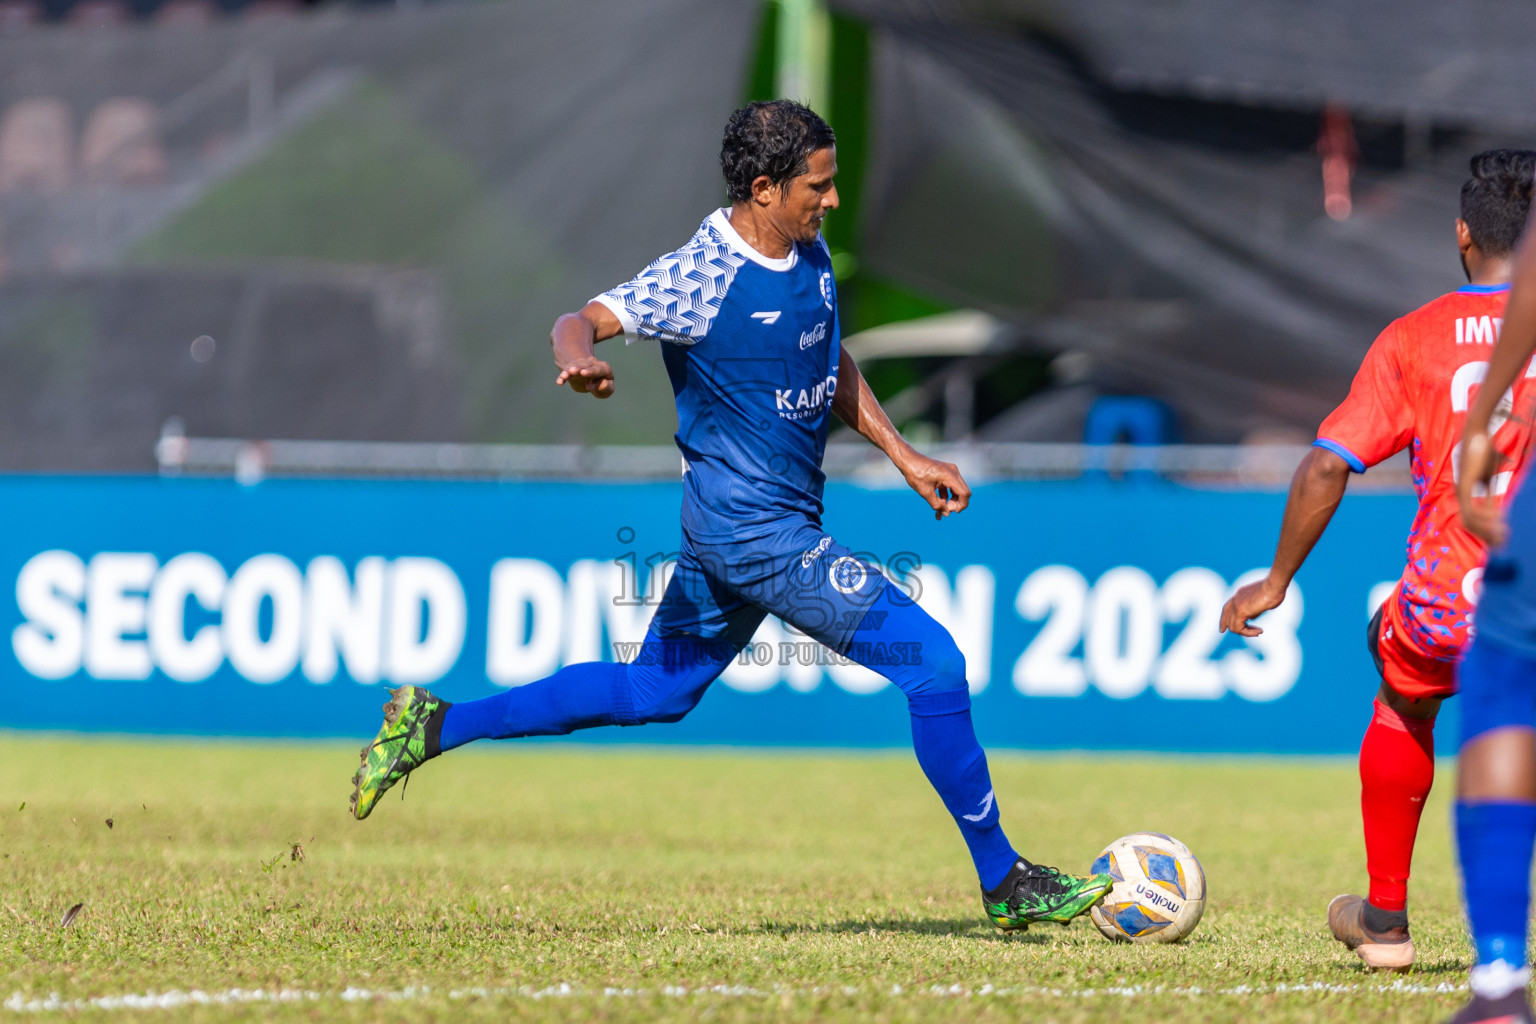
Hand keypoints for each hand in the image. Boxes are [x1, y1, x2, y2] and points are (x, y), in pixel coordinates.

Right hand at [555, 356, 614, 398]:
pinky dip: (562, 378)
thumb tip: (597, 385)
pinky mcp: (571, 371)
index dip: (591, 371)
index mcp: (603, 368)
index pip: (598, 369)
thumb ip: (606, 388)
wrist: (590, 375)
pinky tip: (559, 382)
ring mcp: (580, 366)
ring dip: (568, 371)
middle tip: (573, 371)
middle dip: (579, 368)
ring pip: (574, 367)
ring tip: (564, 376)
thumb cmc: (602, 384)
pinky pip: (566, 373)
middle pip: (585, 365)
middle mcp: (591, 364)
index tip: (583, 373)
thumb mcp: (608, 388)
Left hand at [900, 452, 970, 519]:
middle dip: (956, 504)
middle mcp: (953, 472)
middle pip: (963, 492)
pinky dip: (946, 496)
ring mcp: (950, 471)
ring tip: (940, 511)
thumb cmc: (915, 474)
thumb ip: (937, 504)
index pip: (964, 493)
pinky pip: (951, 487)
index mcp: (949, 475)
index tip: (950, 511)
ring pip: (958, 490)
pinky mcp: (946, 473)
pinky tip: (938, 504)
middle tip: (944, 511)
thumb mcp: (925, 492)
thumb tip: (946, 514)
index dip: (961, 505)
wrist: (908, 460)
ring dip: (951, 501)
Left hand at [1219, 577, 1286, 636]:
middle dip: (1235, 629)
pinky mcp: (1240, 611)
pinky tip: (1259, 631)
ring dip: (1246, 632)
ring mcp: (1236, 605)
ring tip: (1258, 631)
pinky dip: (1248, 633)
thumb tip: (1251, 617)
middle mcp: (1235, 599)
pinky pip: (1239, 628)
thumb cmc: (1273, 591)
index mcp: (1239, 595)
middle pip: (1226, 618)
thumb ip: (1254, 609)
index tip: (1224, 629)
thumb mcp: (1261, 601)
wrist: (1274, 585)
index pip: (1226, 609)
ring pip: (1232, 626)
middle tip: (1252, 633)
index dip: (1224, 620)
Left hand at [1458, 429, 1508, 546]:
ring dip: (1487, 528)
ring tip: (1504, 531)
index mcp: (1465, 494)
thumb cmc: (1484, 453)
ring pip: (1469, 520)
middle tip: (1503, 541)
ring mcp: (1461, 490)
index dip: (1484, 531)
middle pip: (1468, 525)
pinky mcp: (1465, 484)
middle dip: (1485, 535)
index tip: (1500, 537)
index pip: (1470, 520)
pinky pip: (1471, 508)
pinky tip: (1500, 516)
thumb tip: (1496, 510)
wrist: (1477, 435)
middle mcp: (1460, 494)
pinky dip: (1485, 516)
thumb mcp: (1489, 477)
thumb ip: (1489, 494)